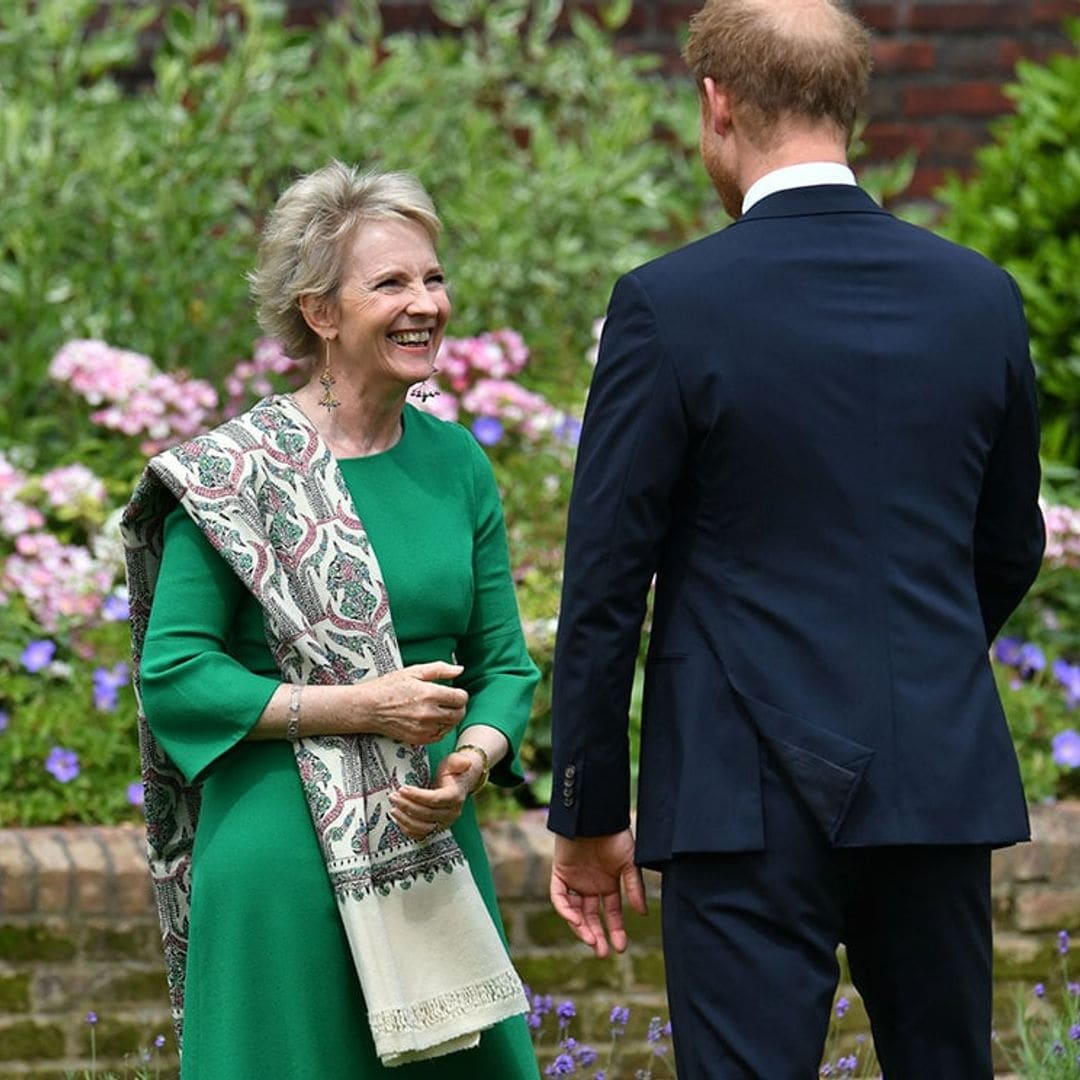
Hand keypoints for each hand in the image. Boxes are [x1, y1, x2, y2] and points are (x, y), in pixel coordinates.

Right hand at [358, 662, 466, 744]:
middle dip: (457, 707)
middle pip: (459, 714)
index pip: (460, 698)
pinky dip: (439, 729)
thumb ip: (440, 669)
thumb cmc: (388, 688)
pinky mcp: (418, 739)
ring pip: (450, 726)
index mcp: (429, 694)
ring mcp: (424, 728)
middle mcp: (428, 713)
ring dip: (449, 718)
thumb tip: (459, 669)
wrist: (368, 708)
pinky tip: (430, 720)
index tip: (453, 693)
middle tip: (448, 702)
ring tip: (437, 710)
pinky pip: (439, 736)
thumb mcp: (414, 671)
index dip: (459, 694)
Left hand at [389, 749, 481, 839]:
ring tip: (393, 808)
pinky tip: (398, 819)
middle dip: (407, 806)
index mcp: (455, 796)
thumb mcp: (455, 762)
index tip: (403, 788)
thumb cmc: (453, 771)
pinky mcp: (436, 829)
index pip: (435, 799)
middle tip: (393, 796)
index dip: (418, 796)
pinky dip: (408, 829)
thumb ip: (458, 762)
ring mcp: (444, 823)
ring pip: (423, 828)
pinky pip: (421, 835)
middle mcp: (451, 813)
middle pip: (427, 814)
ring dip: (406, 819)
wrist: (459, 782)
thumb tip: (466, 763)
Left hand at [549, 830, 646, 958]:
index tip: (621, 947)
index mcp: (608, 884)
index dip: (616, 930)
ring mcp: (574, 880)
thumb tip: (642, 913)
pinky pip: (559, 897)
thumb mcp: (630, 863)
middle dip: (597, 936)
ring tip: (592, 940)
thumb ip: (634, 887)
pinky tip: (576, 920)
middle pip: (592, 917)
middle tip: (603, 952)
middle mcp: (590, 885)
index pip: (611, 913)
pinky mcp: (559, 873)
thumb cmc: (615, 835)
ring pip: (575, 911)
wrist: (595, 815)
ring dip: (581, 928)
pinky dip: (566, 910)